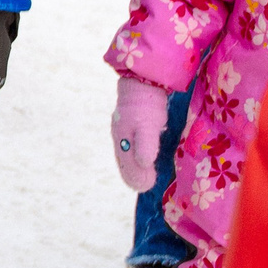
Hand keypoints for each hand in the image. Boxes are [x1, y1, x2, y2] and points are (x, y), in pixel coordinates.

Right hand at [111, 77, 171, 192]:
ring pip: (128, 151)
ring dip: (135, 164)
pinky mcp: (134, 122)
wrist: (142, 79)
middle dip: (133, 173)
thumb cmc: (145, 104)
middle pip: (125, 159)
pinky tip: (145, 154)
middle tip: (144, 186)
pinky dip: (138, 153)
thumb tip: (144, 165)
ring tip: (144, 175)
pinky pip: (134, 143)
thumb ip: (146, 146)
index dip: (134, 176)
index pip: (126, 163)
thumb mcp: (147, 126)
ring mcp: (126, 128)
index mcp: (122, 139)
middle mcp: (121, 135)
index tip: (144, 188)